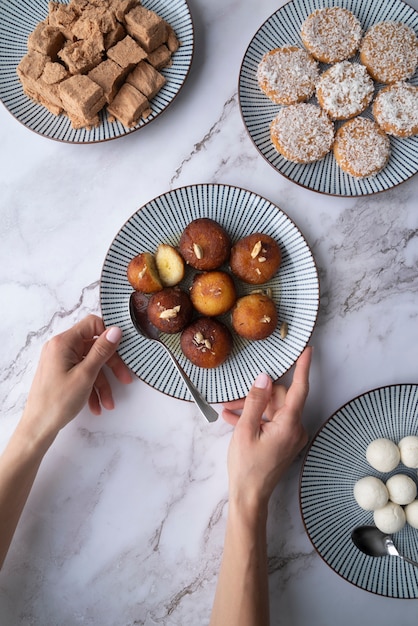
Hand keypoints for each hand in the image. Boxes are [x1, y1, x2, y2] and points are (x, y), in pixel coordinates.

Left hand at [21, 315, 132, 445]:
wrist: (37, 427)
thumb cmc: (57, 402)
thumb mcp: (85, 374)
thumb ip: (102, 350)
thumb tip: (115, 330)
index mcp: (63, 342)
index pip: (91, 324)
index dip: (109, 334)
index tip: (123, 348)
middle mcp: (60, 348)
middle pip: (94, 347)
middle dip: (111, 365)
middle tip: (125, 379)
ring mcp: (60, 361)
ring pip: (90, 364)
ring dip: (103, 383)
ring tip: (109, 402)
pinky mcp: (61, 373)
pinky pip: (82, 374)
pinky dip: (92, 388)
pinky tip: (97, 405)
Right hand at [222, 347, 311, 513]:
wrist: (249, 498)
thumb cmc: (247, 467)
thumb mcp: (245, 430)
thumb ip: (255, 401)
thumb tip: (264, 378)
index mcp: (289, 425)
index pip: (299, 389)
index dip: (303, 367)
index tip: (307, 350)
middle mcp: (295, 429)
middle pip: (279, 400)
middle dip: (257, 396)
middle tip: (232, 400)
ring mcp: (290, 437)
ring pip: (272, 411)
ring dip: (251, 408)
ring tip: (228, 410)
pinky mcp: (284, 442)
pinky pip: (271, 422)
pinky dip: (254, 419)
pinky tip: (233, 418)